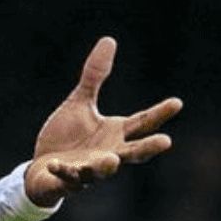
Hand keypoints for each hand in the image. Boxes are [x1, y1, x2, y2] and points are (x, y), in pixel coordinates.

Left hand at [23, 36, 180, 207]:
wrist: (43, 169)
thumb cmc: (68, 137)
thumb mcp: (80, 102)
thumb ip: (95, 76)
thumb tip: (109, 40)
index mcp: (115, 135)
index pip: (142, 123)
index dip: (159, 114)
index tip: (177, 102)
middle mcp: (108, 154)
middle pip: (132, 153)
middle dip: (148, 148)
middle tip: (167, 141)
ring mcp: (87, 170)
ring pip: (100, 171)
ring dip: (105, 166)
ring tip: (111, 159)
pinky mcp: (63, 181)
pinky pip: (64, 178)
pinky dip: (62, 172)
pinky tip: (56, 164)